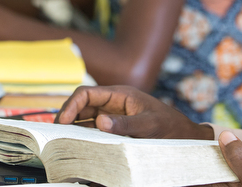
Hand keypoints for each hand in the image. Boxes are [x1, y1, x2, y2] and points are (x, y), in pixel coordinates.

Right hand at [55, 85, 213, 139]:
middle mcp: (112, 104)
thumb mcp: (150, 125)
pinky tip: (77, 146)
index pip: (87, 93)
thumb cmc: (170, 127)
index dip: (71, 105)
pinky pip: (94, 130)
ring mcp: (112, 116)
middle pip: (81, 106)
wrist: (185, 136)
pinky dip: (83, 137)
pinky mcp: (115, 128)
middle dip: (67, 117)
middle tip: (56, 135)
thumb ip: (126, 124)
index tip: (63, 121)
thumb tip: (101, 122)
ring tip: (62, 141)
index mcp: (119, 95)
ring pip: (85, 119)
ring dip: (73, 127)